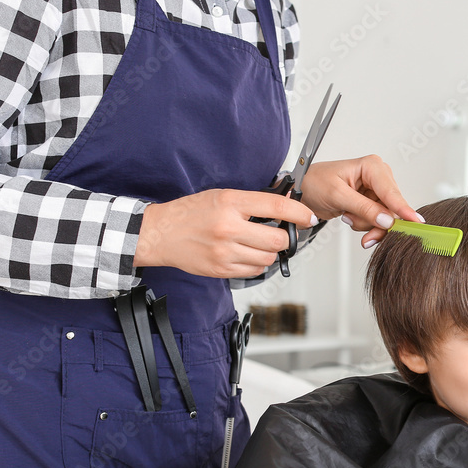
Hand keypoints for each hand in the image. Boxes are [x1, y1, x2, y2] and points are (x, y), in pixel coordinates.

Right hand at [134, 189, 317, 277]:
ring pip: (268, 258)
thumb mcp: (221, 196)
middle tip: (281, 233)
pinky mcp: (221, 269)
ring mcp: (224, 252)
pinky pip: (254, 271)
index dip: (299, 213)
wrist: (160, 234)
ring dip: (270, 252)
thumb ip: (251, 202)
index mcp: (230, 203)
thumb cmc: (190, 212)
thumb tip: (283, 207)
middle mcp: (228, 228)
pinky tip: (247, 254)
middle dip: (285, 238)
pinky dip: (257, 264)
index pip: (276, 206)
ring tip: (259, 244)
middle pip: (277, 240)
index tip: (308, 217)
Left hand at [299, 155, 420, 247]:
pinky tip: (350, 218)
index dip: (403, 209)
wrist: (303, 191)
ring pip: (385, 218)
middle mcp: (378, 177)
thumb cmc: (315, 183)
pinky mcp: (371, 203)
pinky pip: (377, 221)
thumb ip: (364, 208)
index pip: (391, 192)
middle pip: (391, 208)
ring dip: (366, 224)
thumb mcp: (337, 195)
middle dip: (375, 221)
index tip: (415, 223)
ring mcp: (376, 191)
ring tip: (347, 216)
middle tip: (360, 229)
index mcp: (372, 166)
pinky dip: (364, 225)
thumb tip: (387, 219)